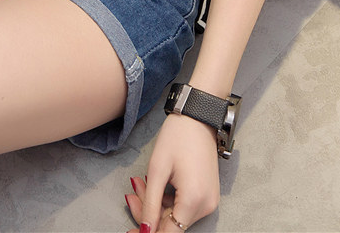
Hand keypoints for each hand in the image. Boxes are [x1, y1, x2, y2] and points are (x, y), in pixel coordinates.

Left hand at [125, 113, 219, 231]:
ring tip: (141, 183)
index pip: (169, 232)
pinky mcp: (207, 194)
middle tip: (131, 195)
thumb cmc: (177, 137)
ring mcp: (209, 200)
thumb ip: (151, 204)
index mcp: (194, 201)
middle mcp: (206, 206)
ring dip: (155, 204)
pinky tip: (154, 184)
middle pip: (172, 224)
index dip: (148, 232)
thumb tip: (145, 231)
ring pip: (176, 215)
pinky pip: (183, 206)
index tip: (131, 231)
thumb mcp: (157, 170)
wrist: (197, 117)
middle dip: (148, 212)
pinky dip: (166, 199)